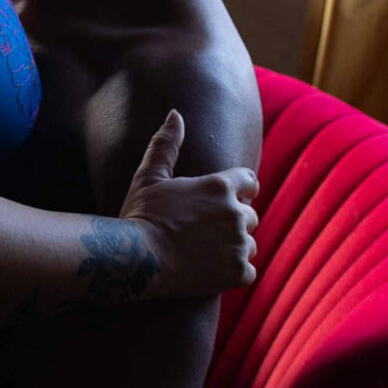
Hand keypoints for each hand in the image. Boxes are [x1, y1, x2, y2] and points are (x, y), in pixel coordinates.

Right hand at [120, 112, 257, 298]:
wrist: (136, 261)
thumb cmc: (140, 217)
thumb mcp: (149, 177)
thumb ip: (166, 145)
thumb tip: (175, 114)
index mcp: (221, 186)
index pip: (250, 181)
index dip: (239, 190)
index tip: (225, 201)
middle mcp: (236, 213)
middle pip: (250, 216)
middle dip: (233, 222)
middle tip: (206, 232)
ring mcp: (239, 244)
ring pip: (249, 244)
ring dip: (234, 248)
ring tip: (206, 253)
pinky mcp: (237, 272)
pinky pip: (248, 271)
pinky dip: (234, 273)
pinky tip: (212, 272)